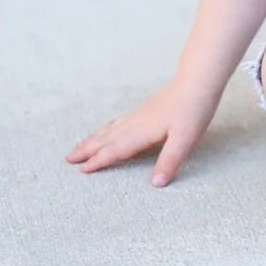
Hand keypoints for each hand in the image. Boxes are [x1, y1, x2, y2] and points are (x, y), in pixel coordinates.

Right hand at [66, 81, 219, 187]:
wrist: (198, 81)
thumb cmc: (193, 110)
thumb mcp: (184, 139)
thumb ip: (169, 161)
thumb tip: (156, 183)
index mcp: (141, 132)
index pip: (115, 150)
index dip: (99, 161)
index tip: (82, 170)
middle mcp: (135, 123)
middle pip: (106, 138)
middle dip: (87, 149)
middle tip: (68, 158)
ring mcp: (139, 115)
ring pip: (110, 129)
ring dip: (94, 139)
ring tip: (81, 146)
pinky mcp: (145, 110)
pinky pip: (118, 122)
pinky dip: (107, 128)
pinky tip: (109, 129)